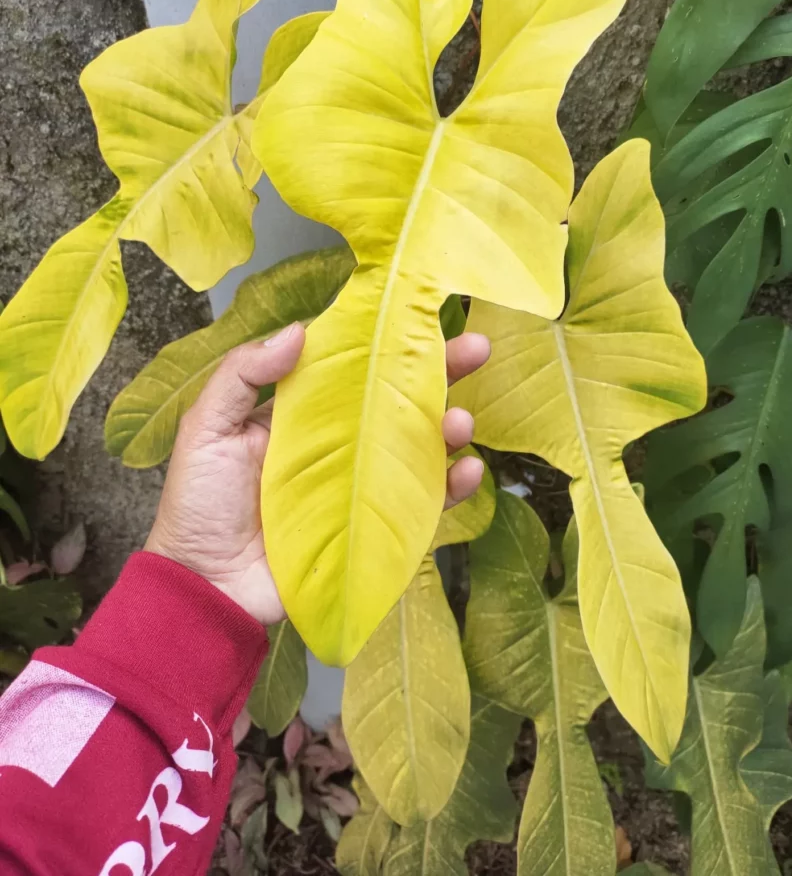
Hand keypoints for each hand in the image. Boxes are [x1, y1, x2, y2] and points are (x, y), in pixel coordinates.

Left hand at [145, 323, 490, 624]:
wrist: (205, 588)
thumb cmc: (200, 506)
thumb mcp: (207, 429)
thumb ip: (243, 375)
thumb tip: (298, 330)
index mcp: (304, 412)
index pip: (356, 367)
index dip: (389, 343)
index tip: (422, 318)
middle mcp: (341, 441)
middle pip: (398, 399)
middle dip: (441, 372)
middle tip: (477, 349)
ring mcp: (363, 484)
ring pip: (419, 447)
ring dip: (449, 428)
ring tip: (460, 421)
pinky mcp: (376, 527)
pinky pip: (423, 504)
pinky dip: (452, 487)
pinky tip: (467, 472)